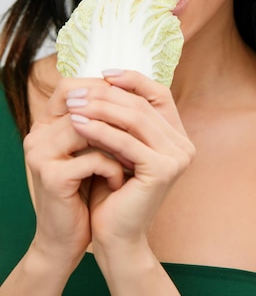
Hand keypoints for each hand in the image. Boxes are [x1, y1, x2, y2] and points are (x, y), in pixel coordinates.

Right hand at [24, 77, 124, 268]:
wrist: (67, 239)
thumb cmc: (85, 190)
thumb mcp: (92, 150)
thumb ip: (101, 122)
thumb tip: (132, 91)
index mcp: (45, 124)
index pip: (69, 87)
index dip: (101, 89)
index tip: (131, 102)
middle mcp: (37, 134)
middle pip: (83, 105)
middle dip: (117, 117)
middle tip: (145, 128)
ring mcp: (41, 154)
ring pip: (90, 129)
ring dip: (119, 142)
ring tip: (137, 154)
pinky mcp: (52, 177)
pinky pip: (94, 159)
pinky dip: (113, 168)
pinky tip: (121, 181)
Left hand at [65, 70, 194, 255]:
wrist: (116, 238)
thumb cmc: (113, 192)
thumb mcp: (120, 147)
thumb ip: (122, 119)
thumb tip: (105, 79)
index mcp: (177, 136)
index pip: (159, 94)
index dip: (133, 79)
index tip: (103, 73)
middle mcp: (184, 145)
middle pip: (143, 104)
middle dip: (106, 94)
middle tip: (75, 91)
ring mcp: (177, 157)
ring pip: (135, 119)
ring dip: (100, 108)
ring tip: (72, 104)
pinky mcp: (163, 169)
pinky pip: (126, 141)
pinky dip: (100, 130)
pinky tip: (77, 124)